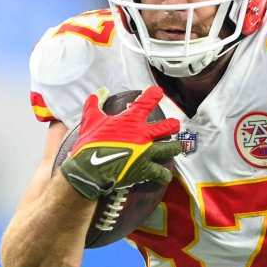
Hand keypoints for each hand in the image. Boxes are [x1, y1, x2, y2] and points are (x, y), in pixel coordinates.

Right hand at [60, 86, 181, 199]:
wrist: (91, 168)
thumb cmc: (91, 144)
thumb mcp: (91, 121)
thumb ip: (94, 106)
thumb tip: (95, 95)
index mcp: (131, 121)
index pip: (147, 102)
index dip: (154, 94)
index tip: (158, 92)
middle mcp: (143, 135)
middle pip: (167, 127)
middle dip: (172, 125)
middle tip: (174, 125)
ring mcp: (147, 152)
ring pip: (170, 148)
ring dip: (174, 148)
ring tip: (176, 147)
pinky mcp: (146, 169)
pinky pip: (161, 172)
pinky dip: (164, 174)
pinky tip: (165, 175)